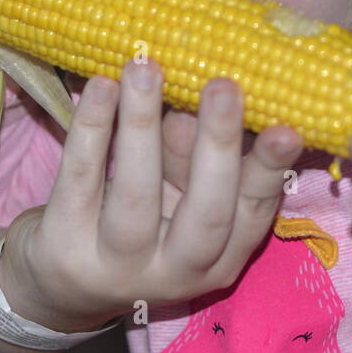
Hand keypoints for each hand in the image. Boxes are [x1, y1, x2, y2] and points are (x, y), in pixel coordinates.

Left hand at [0, 59, 304, 332]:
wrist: (63, 285)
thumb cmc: (142, 220)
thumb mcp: (180, 195)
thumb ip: (196, 154)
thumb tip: (207, 89)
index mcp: (220, 258)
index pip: (252, 213)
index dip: (270, 172)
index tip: (288, 128)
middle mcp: (176, 271)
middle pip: (205, 213)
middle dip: (216, 145)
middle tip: (223, 85)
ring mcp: (117, 265)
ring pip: (135, 197)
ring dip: (142, 125)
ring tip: (146, 68)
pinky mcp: (64, 246)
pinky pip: (80, 181)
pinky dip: (93, 130)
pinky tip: (101, 87)